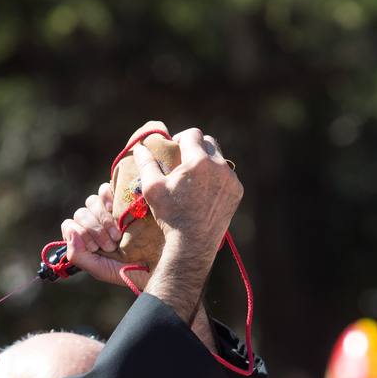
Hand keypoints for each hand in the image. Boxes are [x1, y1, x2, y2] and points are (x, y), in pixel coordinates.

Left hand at [60, 183, 148, 289]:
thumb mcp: (102, 270)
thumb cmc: (133, 271)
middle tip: (112, 244)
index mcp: (89, 240)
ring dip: (102, 218)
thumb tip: (70, 230)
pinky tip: (117, 211)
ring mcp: (110, 211)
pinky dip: (107, 197)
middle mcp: (97, 224)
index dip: (82, 233)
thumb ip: (79, 256)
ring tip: (118, 234)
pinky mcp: (123, 200)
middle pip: (81, 213)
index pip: (71, 225)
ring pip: (91, 201)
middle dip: (94, 229)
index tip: (98, 247)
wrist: (162, 265)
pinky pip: (104, 189)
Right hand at [133, 127, 241, 268]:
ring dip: (208, 162)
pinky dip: (217, 178)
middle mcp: (219, 166)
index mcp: (199, 160)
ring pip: (219, 159)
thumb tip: (139, 147)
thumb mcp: (152, 188)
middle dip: (196, 147)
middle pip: (209, 142)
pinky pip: (227, 176)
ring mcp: (231, 180)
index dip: (181, 138)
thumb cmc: (170, 215)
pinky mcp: (237, 192)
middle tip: (184, 160)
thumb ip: (146, 163)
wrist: (193, 243)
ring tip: (195, 176)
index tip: (175, 148)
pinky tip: (205, 190)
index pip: (192, 134)